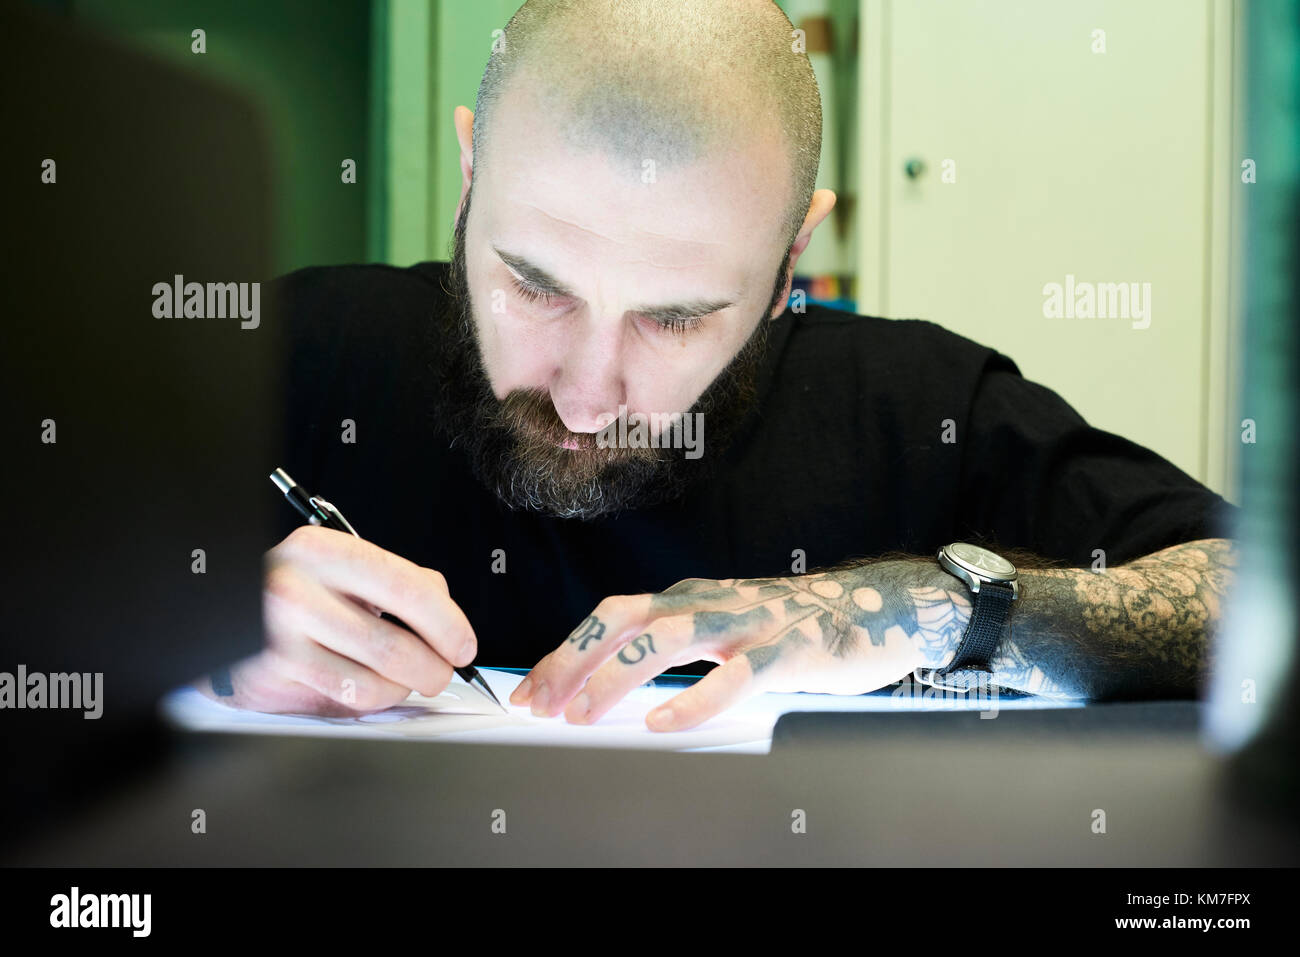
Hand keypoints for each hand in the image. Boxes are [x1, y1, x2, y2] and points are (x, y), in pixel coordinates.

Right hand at [196, 525, 476, 714]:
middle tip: (442, 670)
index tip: (463, 644)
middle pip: (395, 646)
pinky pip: (348, 699)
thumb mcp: (341, 563)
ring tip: (406, 677)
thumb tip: (446, 612)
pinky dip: (377, 698)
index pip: (408, 588)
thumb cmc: (295, 585)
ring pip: (375, 682)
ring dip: (405, 687)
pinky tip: (374, 684)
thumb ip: (396, 579)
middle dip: (435, 668)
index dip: (448, 624)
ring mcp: (281, 638)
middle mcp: (298, 592)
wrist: (226, 607)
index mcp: (324, 552)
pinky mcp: (274, 677)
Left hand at [510, 565, 969, 730]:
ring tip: (585, 714)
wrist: (873, 608)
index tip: (528, 692)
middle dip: (574, 661)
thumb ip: (675, 645)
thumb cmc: (789, 626)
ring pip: (668, 638)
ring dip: (618, 676)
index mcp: (688, 598)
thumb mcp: (721, 627)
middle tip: (539, 705)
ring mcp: (746, 623)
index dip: (566, 652)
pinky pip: (733, 675)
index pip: (611, 618)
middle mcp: (708, 602)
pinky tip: (662, 723)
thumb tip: (610, 685)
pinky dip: (692, 699)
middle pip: (625, 620)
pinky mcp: (784, 649)